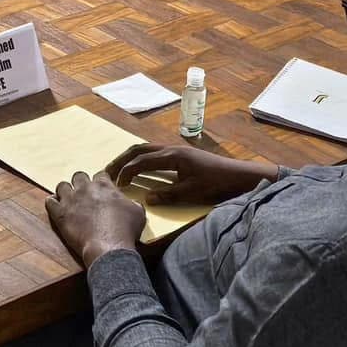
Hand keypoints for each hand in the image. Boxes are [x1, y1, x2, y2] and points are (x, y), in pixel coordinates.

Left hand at [46, 171, 146, 267]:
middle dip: (82, 183)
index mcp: (104, 185)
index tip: (102, 189)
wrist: (109, 247)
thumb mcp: (138, 212)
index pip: (100, 174)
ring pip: (62, 186)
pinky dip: (52, 203)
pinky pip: (50, 202)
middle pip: (79, 176)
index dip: (101, 181)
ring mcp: (70, 200)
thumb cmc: (125, 230)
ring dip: (66, 192)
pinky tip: (56, 207)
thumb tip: (130, 204)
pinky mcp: (60, 214)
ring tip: (70, 200)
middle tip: (86, 195)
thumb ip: (131, 203)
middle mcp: (85, 188)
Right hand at [107, 143, 276, 204]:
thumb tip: (146, 198)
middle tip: (108, 171)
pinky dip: (142, 158)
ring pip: (147, 148)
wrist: (239, 176)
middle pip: (139, 149)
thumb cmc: (217, 184)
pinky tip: (140, 167)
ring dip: (131, 157)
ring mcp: (177, 150)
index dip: (126, 172)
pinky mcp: (182, 155)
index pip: (141, 162)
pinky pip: (155, 152)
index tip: (116, 184)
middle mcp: (172, 149)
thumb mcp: (191, 193)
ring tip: (119, 168)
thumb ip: (168, 195)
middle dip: (122, 160)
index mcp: (172, 156)